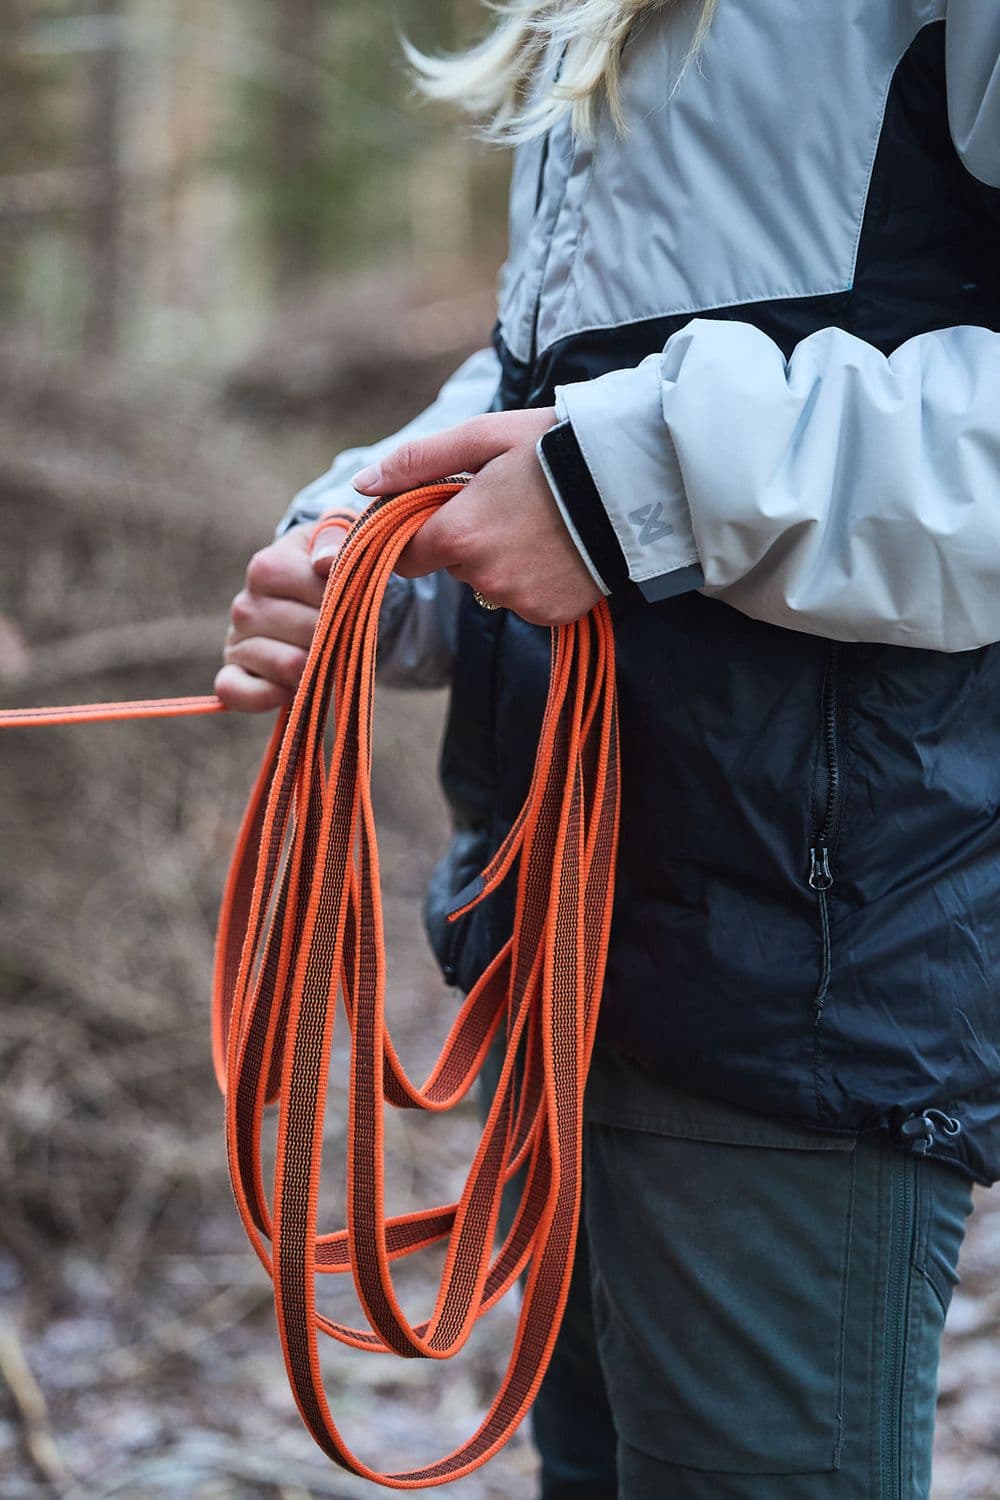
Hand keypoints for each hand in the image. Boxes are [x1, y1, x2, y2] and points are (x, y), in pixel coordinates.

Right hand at [215, 525, 340, 712]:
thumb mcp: (341, 537)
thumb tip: (324, 564)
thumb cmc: (329, 566)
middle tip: (340, 632)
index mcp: (266, 567)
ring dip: (317, 668)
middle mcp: (244, 604)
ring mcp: (235, 642)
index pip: (319, 593)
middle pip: (309, 635)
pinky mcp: (231, 676)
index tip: (353, 597)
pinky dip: (268, 696)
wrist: (310, 594)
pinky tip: (292, 690)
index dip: (347, 601)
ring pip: (287, 666)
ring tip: (322, 655)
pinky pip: (235, 693)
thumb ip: (337, 540)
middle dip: (336, 637)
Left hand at [352, 409, 601, 626]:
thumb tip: (363, 485)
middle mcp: (483, 577)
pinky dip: (537, 579)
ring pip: (492, 584)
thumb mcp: (484, 437)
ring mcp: (520, 600)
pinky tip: (563, 548)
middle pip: (454, 566)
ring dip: (505, 560)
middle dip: (470, 539)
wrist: (636, 481)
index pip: (405, 555)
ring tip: (544, 523)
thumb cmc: (556, 448)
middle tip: (511, 502)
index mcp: (458, 533)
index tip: (437, 515)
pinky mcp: (552, 615)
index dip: (416, 535)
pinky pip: (527, 600)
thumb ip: (418, 462)